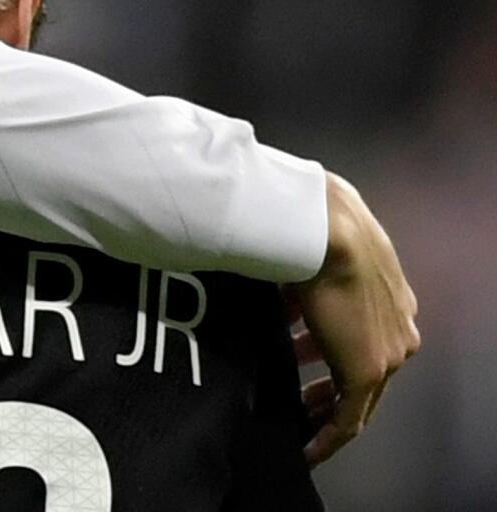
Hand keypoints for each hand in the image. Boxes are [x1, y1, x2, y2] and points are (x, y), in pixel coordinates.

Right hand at [288, 172, 419, 466]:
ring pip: (358, 396)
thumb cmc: (310, 228)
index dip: (334, 358)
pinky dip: (328, 436)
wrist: (323, 227)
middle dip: (330, 388)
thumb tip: (275, 284)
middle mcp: (399, 328)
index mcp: (391, 298)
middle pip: (366, 373)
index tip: (304, 367)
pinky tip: (305, 446)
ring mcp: (387, 352)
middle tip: (300, 399)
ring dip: (324, 405)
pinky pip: (350, 418)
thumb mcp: (313, 253)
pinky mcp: (367, 372)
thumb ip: (305, 275)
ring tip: (295, 413)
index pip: (365, 340)